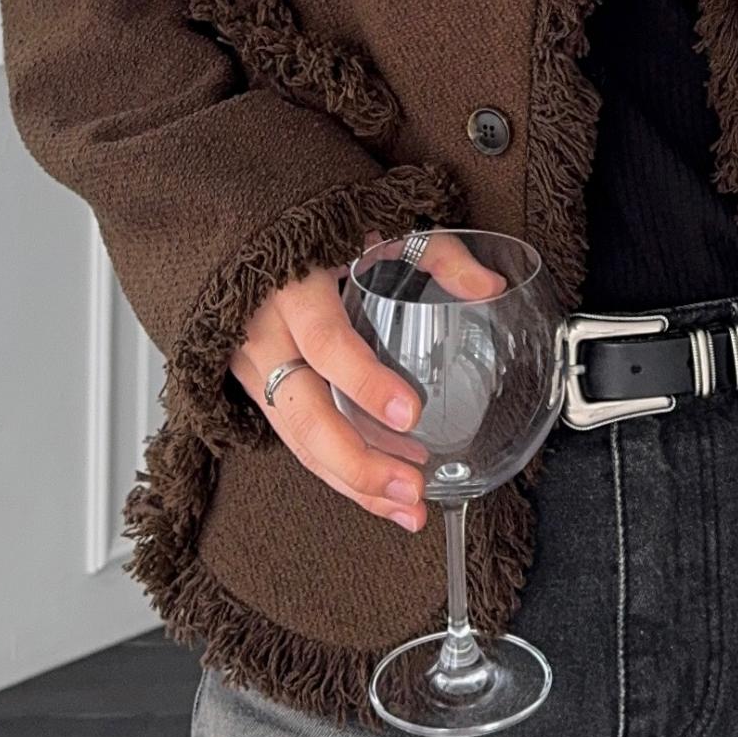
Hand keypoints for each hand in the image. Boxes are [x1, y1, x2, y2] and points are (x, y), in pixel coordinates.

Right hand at [230, 231, 505, 532]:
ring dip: (353, 481)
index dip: (364, 382)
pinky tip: (385, 492)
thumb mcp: (379, 228)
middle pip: (303, 413)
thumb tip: (490, 288)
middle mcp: (264, 334)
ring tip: (408, 508)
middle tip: (410, 487)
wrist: (247, 240)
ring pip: (298, 440)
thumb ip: (436, 256)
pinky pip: (298, 441)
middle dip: (357, 461)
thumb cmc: (316, 234)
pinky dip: (341, 473)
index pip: (325, 342)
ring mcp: (254, 368)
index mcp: (292, 288)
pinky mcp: (258, 391)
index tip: (410, 413)